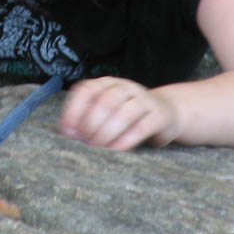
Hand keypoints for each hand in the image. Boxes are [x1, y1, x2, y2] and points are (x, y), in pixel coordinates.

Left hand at [58, 77, 179, 150]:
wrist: (166, 113)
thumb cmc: (127, 117)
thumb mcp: (106, 113)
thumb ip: (86, 119)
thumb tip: (67, 133)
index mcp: (106, 83)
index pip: (86, 90)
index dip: (74, 111)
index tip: (68, 132)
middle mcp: (124, 86)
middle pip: (104, 102)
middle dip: (91, 125)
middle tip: (85, 143)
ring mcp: (143, 98)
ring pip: (123, 113)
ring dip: (107, 133)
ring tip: (98, 148)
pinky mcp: (158, 115)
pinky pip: (141, 127)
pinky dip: (126, 140)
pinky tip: (117, 150)